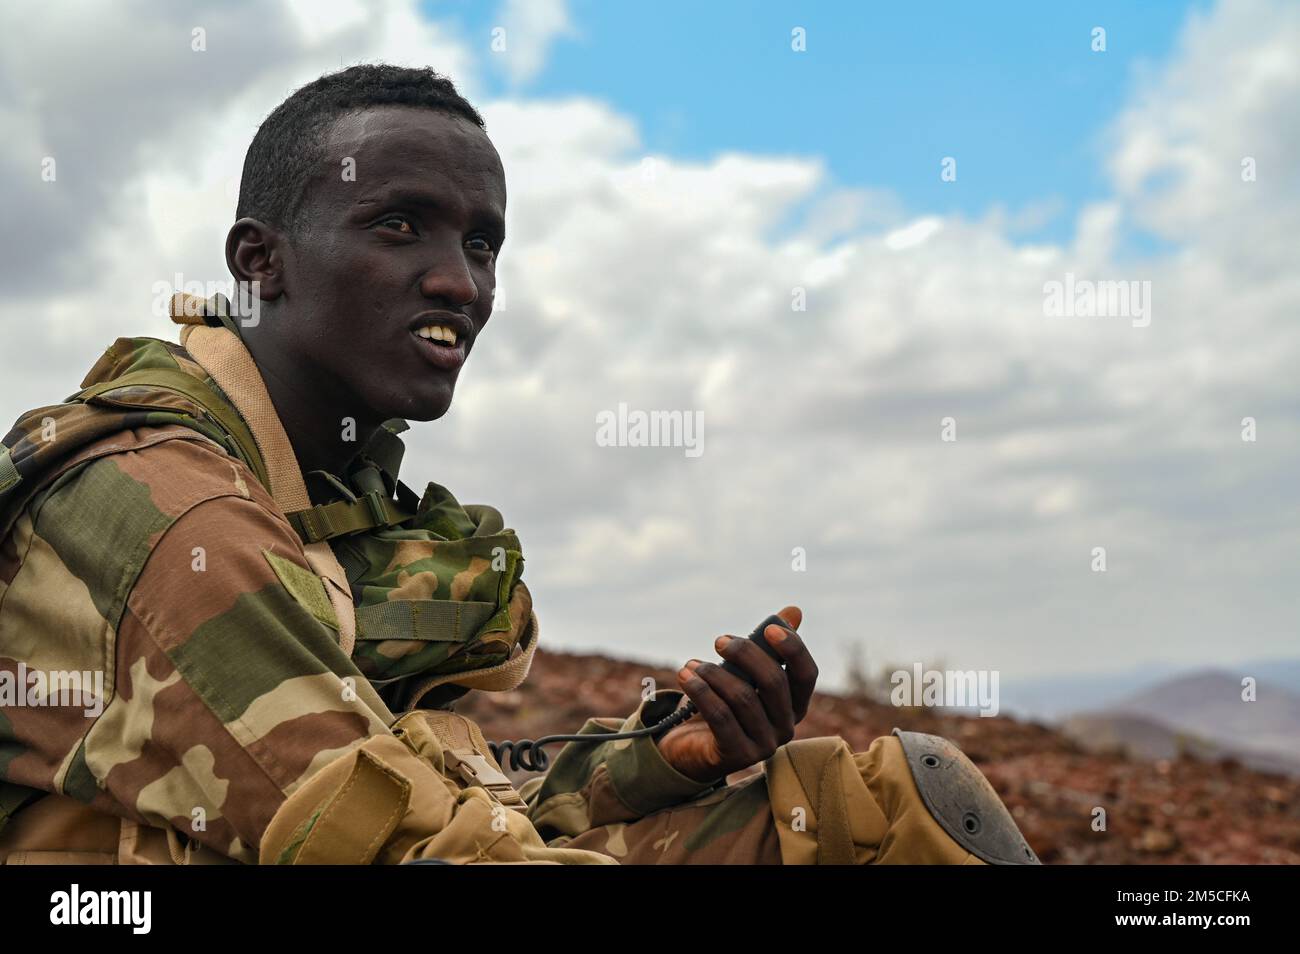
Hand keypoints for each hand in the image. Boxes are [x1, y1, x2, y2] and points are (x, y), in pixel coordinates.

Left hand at [657, 605, 818, 782]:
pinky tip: (685, 676)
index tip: (768, 628)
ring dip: (713, 673)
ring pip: (743, 698)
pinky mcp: (738, 756)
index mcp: (794, 703)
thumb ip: (767, 646)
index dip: (792, 649)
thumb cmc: (722, 703)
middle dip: (745, 654)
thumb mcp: (743, 673)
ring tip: (691, 664)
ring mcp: (765, 745)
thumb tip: (794, 611)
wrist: (690, 746)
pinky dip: (701, 691)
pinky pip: (721, 717)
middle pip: (774, 682)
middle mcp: (786, 726)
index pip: (806, 674)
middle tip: (719, 641)